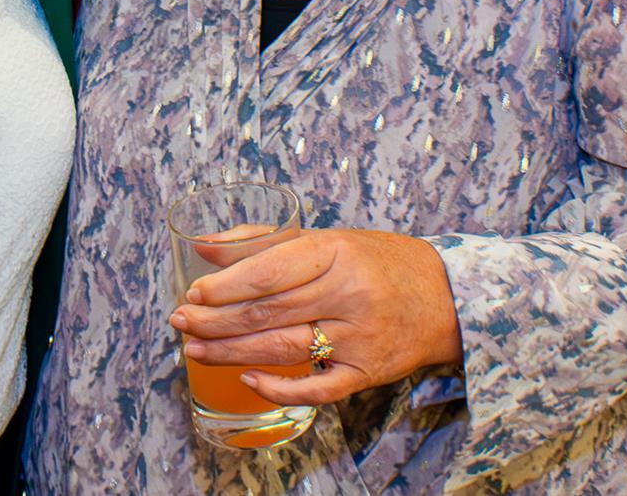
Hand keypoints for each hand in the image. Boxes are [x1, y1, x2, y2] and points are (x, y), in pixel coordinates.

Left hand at [169, 229, 461, 406]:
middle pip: (267, 313)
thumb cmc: (378, 261)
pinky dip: (279, 388)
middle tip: (179, 323)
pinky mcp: (368, 372)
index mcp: (336, 252)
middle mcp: (348, 294)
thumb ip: (265, 241)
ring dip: (231, 353)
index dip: (225, 287)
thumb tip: (205, 245)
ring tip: (195, 349)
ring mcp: (359, 337)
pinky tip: (246, 380)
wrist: (447, 297)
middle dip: (215, 321)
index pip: (269, 272)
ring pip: (283, 350)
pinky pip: (317, 388)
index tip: (193, 294)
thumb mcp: (328, 239)